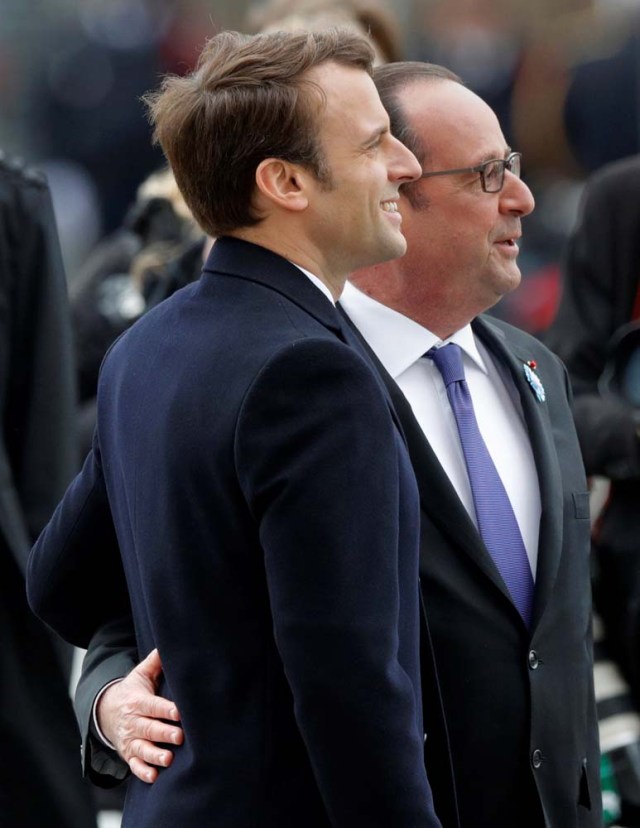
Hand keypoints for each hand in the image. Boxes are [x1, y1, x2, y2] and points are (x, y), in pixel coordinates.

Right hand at [96, 648, 183, 782]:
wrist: (106, 711)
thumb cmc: (132, 691)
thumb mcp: (140, 675)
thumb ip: (155, 662)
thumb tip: (167, 645)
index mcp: (138, 702)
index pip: (153, 705)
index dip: (165, 709)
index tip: (179, 713)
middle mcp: (134, 722)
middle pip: (149, 728)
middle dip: (164, 733)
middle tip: (180, 737)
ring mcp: (131, 740)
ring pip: (142, 749)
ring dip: (155, 755)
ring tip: (168, 759)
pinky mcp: (129, 754)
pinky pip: (134, 766)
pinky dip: (143, 772)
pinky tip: (154, 777)